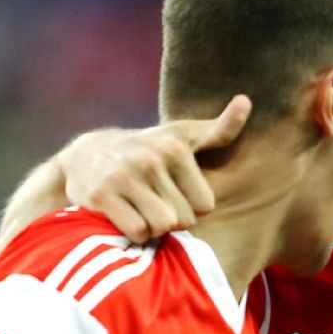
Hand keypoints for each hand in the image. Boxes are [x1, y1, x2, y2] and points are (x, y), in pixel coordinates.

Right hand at [59, 95, 251, 242]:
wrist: (86, 155)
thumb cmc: (148, 149)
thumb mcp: (183, 136)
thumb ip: (220, 128)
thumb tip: (246, 101)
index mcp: (175, 148)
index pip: (205, 206)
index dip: (191, 206)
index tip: (174, 192)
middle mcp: (150, 159)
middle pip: (184, 220)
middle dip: (172, 219)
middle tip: (154, 201)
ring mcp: (124, 176)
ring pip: (161, 227)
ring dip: (153, 228)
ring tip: (141, 209)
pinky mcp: (101, 195)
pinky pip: (136, 232)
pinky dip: (134, 233)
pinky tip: (125, 216)